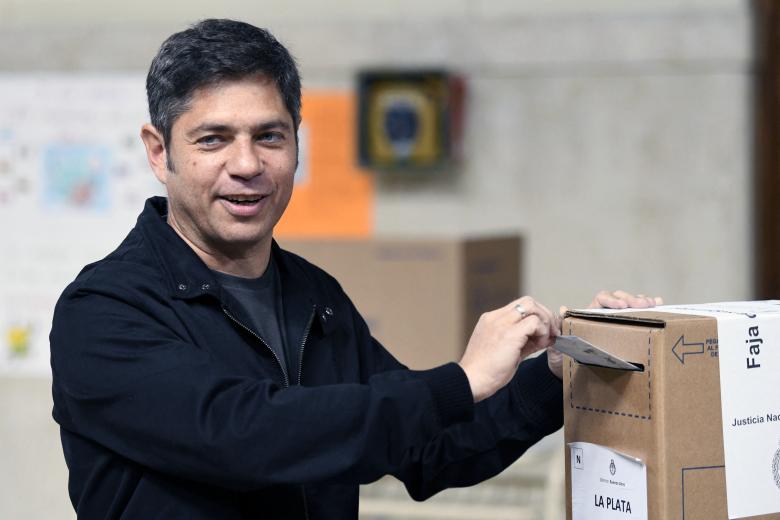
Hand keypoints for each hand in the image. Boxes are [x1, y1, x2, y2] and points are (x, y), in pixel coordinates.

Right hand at [459, 296, 558, 402]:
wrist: (471, 381)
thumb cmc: (486, 372)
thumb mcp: (505, 352)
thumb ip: (523, 342)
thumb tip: (544, 337)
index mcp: (491, 320)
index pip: (519, 307)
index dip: (536, 316)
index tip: (544, 331)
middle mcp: (495, 318)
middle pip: (527, 301)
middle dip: (544, 314)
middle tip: (552, 331)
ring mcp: (501, 324)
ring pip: (532, 306)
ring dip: (545, 321)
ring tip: (545, 340)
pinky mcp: (509, 334)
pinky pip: (535, 322)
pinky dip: (543, 332)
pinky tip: (540, 344)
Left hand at [547, 290, 663, 378]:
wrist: (569, 368)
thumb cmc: (565, 353)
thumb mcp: (562, 340)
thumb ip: (564, 326)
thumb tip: (563, 309)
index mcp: (590, 312)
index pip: (602, 299)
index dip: (612, 299)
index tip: (621, 306)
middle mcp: (604, 312)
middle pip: (620, 298)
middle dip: (632, 300)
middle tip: (644, 305)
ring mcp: (616, 319)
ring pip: (631, 305)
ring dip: (643, 302)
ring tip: (654, 304)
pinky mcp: (626, 328)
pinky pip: (638, 315)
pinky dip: (649, 309)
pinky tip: (659, 305)